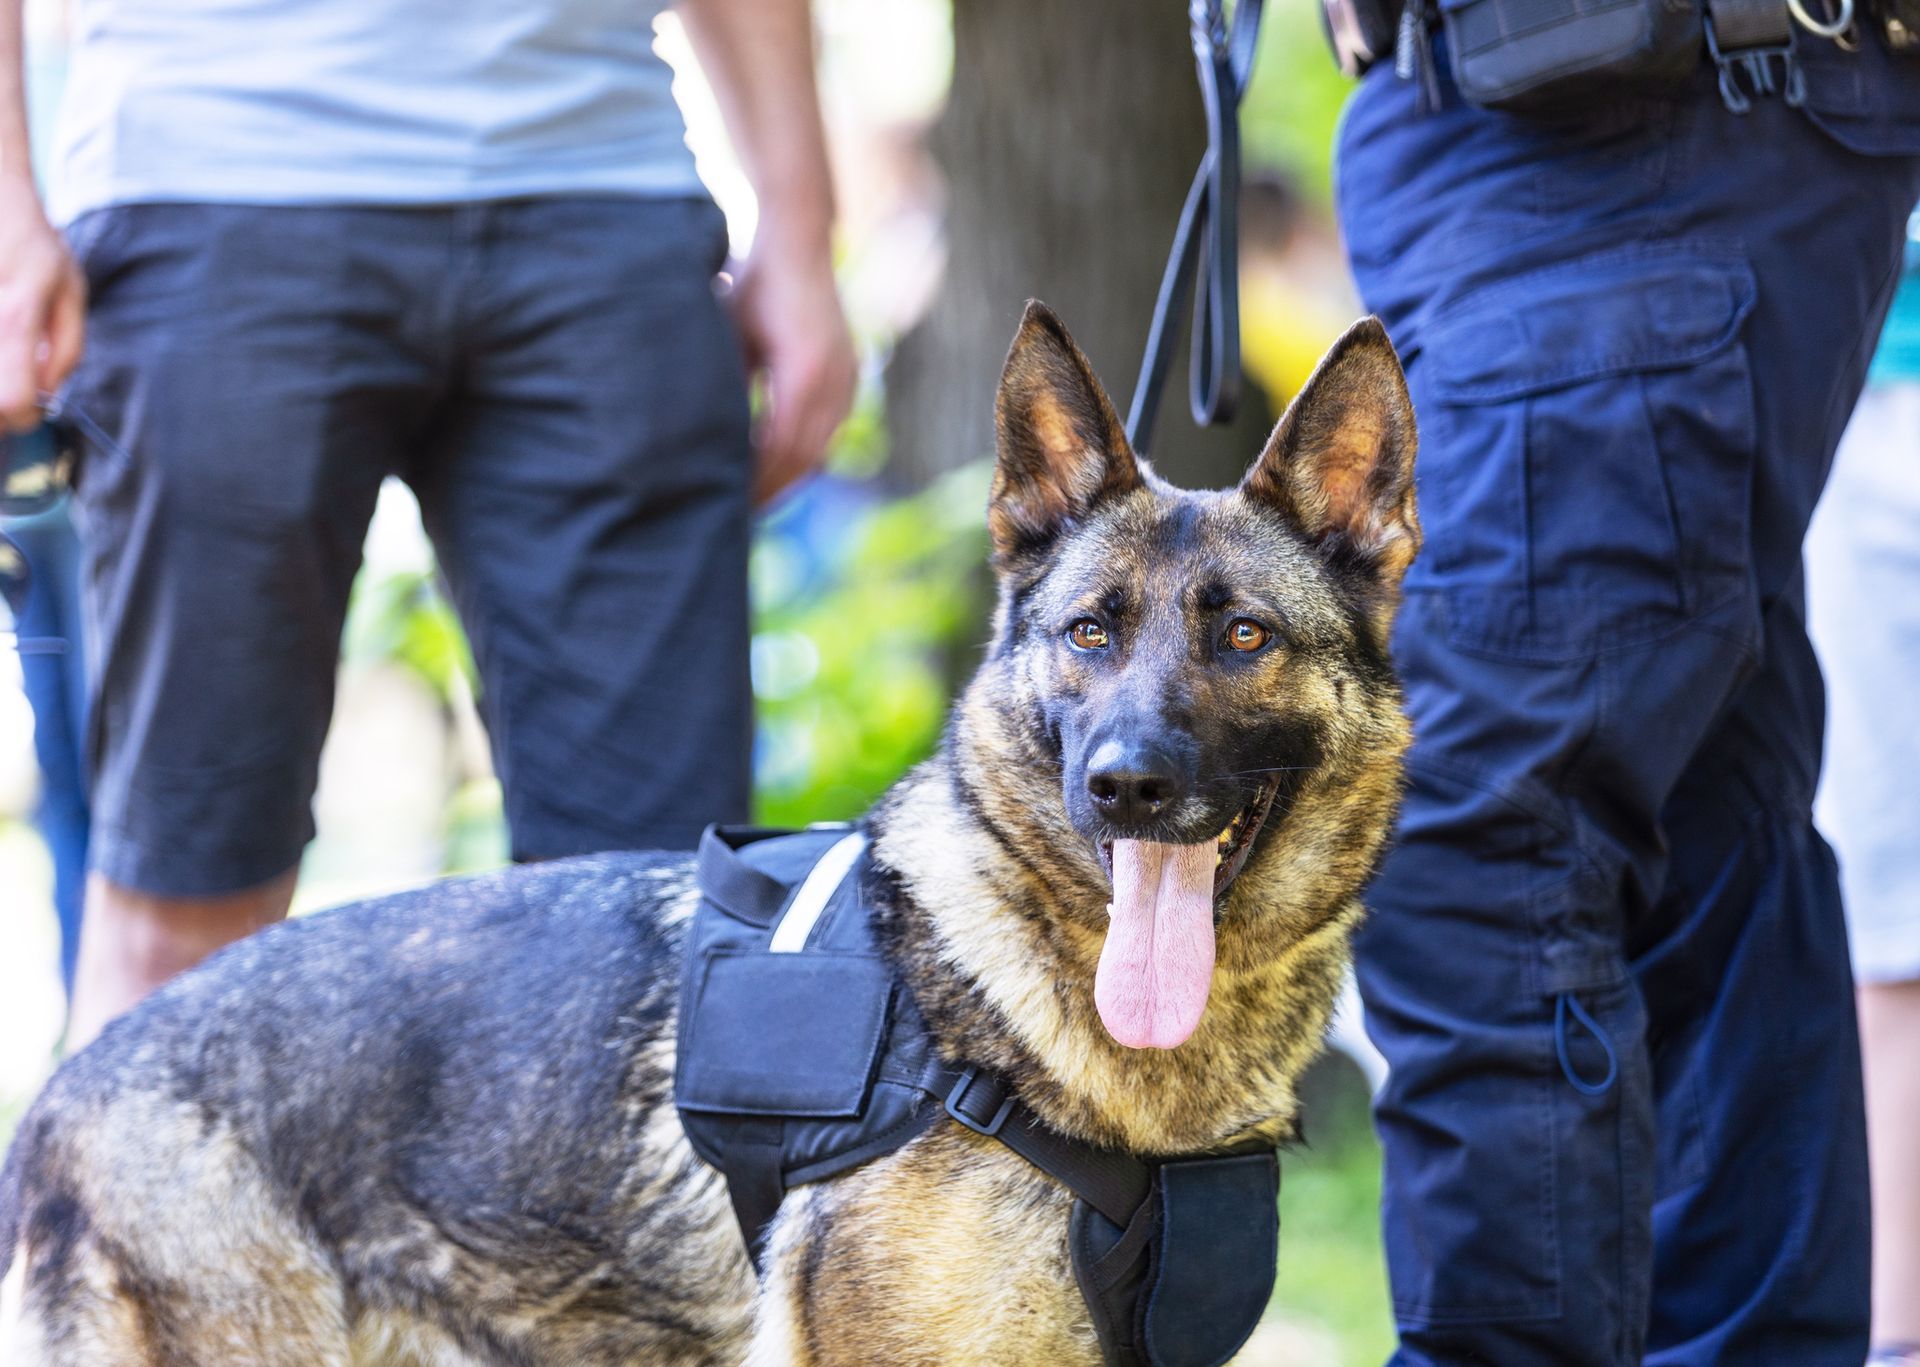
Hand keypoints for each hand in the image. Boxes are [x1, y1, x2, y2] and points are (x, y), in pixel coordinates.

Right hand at [0, 176, 83, 431]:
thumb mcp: (70, 289)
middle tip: (16, 393)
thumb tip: (51, 393)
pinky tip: (4, 345)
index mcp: (16, 318)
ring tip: (11, 360)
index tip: (33, 409)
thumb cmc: (32, 240)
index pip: (11, 401)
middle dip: (1, 410)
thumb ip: (67, 346)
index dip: (25, 417)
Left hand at [729, 235, 856, 505]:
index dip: (755, 480)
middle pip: (804, 457)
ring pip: (820, 447)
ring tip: (756, 499)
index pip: (780, 447)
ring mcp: (848, 378)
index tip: (728, 502)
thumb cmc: (751, 282)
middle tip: (737, 517)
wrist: (796, 239)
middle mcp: (835, 379)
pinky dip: (803, 452)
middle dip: (771, 489)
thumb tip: (697, 440)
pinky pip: (828, 428)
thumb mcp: (725, 333)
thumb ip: (722, 386)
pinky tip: (777, 465)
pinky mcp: (849, 375)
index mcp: (803, 371)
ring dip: (788, 475)